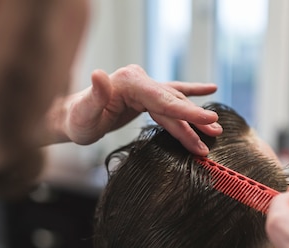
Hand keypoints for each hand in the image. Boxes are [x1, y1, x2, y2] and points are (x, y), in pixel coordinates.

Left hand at [48, 65, 221, 154]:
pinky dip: (189, 97)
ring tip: (216, 132)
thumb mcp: (83, 112)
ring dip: (193, 120)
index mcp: (128, 82)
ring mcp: (143, 88)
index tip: (207, 118)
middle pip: (172, 102)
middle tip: (216, 131)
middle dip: (195, 119)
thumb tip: (98, 74)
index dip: (186, 111)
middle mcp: (138, 81)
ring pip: (173, 105)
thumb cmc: (76, 119)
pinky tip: (209, 90)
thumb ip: (94, 94)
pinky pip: (170, 99)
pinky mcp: (144, 97)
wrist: (71, 119)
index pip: (162, 98)